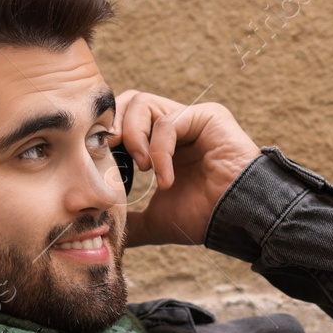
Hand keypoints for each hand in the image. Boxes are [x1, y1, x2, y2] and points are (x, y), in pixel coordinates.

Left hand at [114, 90, 259, 247]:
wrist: (235, 220)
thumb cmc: (204, 218)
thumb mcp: (156, 219)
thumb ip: (132, 220)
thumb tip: (106, 230)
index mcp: (163, 145)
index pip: (126, 119)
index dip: (108, 133)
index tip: (97, 157)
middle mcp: (177, 127)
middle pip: (131, 101)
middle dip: (115, 126)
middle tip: (110, 152)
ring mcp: (192, 118)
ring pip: (144, 104)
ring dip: (135, 137)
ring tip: (143, 169)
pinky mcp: (207, 115)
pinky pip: (169, 121)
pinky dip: (160, 151)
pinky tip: (166, 179)